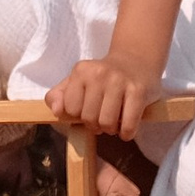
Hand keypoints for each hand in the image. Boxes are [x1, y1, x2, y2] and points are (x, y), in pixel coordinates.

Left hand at [46, 53, 160, 143]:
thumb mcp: (76, 81)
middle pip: (89, 118)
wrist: (134, 61)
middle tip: (102, 117)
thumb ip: (60, 96)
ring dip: (110, 130)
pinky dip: (126, 133)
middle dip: (95, 125)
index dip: (78, 115)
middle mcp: (99, 73)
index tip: (87, 110)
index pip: (70, 108)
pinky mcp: (138, 91)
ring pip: (107, 124)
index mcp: (81, 70)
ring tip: (113, 121)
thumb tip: (56, 111)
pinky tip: (126, 128)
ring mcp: (119, 81)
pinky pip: (128, 126)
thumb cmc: (101, 77)